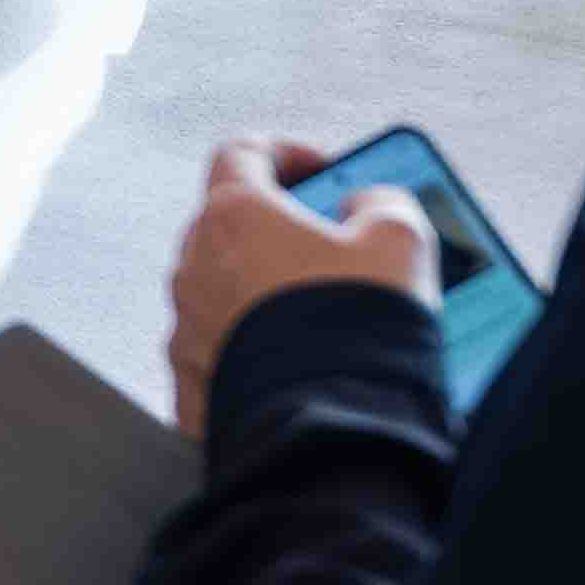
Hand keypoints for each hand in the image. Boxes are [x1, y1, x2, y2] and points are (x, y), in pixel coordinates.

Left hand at [164, 137, 442, 422]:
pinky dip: (254, 350)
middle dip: (279, 230)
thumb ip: (381, 201)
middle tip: (332, 245)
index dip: (285, 154)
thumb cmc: (357, 329)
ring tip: (324, 313)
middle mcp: (193, 269)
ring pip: (222, 293)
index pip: (242, 154)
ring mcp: (186, 331)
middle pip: (230, 228)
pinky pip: (221, 355)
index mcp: (233, 217)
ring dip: (265, 292)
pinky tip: (298, 361)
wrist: (330, 431)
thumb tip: (367, 204)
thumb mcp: (398, 239)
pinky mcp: (193, 389)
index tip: (321, 168)